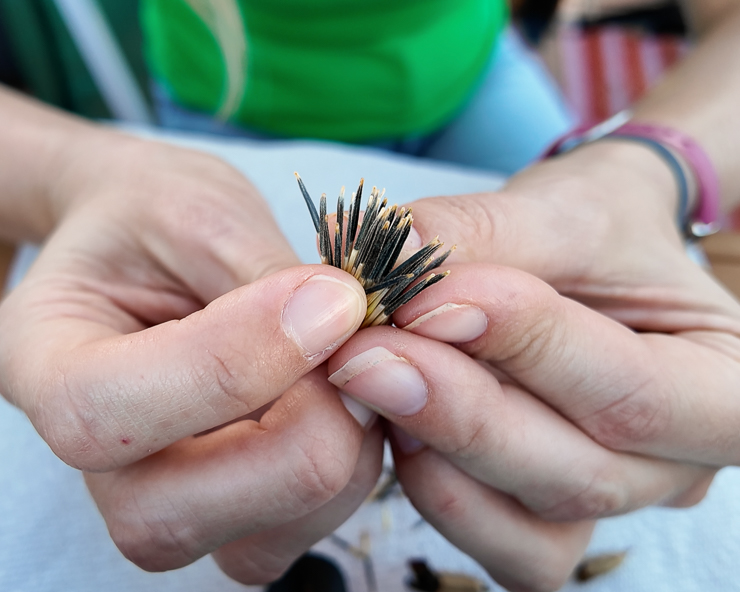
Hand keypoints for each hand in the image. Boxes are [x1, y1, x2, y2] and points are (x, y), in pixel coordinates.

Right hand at [0, 132, 382, 582]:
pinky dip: (352, 470)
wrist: (163, 253)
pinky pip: (300, 534)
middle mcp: (94, 466)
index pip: (105, 414)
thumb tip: (340, 320)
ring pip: (254, 544)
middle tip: (356, 339)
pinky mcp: (230, 523)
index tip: (332, 299)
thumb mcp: (203, 215)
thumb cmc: (165, 224)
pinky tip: (349, 398)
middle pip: (171, 515)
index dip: (234, 365)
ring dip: (340, 450)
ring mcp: (162, 506)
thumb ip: (265, 275)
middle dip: (303, 428)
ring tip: (351, 361)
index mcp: (44, 367)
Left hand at [327, 140, 738, 589]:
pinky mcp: (542, 513)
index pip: (638, 392)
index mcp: (724, 386)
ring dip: (440, 453)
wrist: (588, 255)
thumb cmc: (595, 227)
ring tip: (369, 376)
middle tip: (364, 352)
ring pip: (535, 525)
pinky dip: (440, 494)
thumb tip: (388, 255)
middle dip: (462, 413)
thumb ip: (479, 233)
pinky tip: (395, 425)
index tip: (429, 297)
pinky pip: (502, 546)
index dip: (530, 348)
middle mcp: (674, 464)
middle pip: (581, 474)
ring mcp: (608, 499)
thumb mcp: (558, 210)